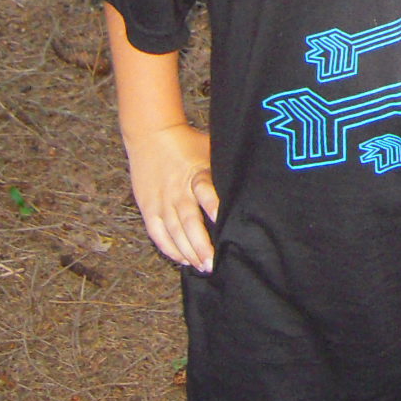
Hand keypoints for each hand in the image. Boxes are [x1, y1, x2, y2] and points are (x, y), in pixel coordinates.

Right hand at [125, 121, 219, 271]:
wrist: (151, 134)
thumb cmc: (188, 143)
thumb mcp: (210, 150)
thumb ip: (224, 170)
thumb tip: (252, 179)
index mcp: (195, 174)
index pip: (205, 192)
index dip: (214, 207)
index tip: (223, 222)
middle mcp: (177, 190)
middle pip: (188, 221)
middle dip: (200, 244)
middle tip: (212, 263)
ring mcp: (161, 200)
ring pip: (173, 231)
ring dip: (187, 251)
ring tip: (200, 266)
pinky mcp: (148, 207)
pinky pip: (157, 232)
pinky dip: (168, 248)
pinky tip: (180, 259)